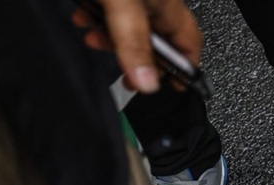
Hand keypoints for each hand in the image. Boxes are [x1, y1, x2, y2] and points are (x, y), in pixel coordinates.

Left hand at [71, 0, 202, 93]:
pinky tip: (84, 19)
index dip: (185, 69)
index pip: (190, 45)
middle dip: (138, 59)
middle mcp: (155, 2)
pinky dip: (98, 20)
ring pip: (131, 27)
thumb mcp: (123, 5)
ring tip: (95, 40)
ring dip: (111, 39)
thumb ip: (134, 43)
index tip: (176, 87)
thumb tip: (147, 82)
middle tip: (126, 76)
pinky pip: (112, 12)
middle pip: (157, 41)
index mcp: (168, 6)